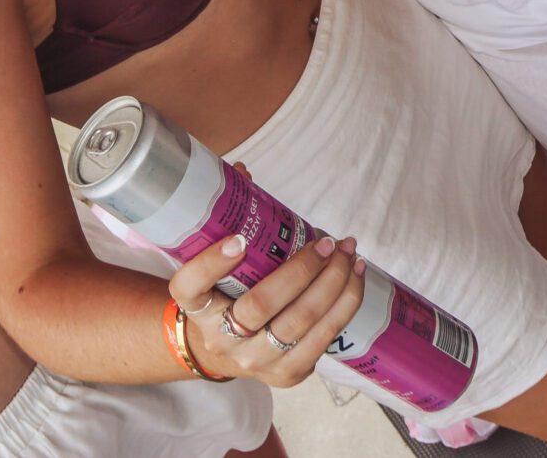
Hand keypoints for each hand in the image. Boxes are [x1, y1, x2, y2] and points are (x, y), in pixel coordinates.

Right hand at [168, 231, 365, 387]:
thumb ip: (226, 218)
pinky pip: (323, 338)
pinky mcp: (288, 374)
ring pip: (300, 323)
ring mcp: (256, 361)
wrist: (223, 350)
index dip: (212, 264)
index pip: (191, 288)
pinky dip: (345, 303)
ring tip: (349, 252)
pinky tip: (356, 276)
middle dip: (302, 269)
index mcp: (196, 309)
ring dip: (333, 283)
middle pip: (262, 305)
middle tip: (326, 241)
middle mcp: (221, 339)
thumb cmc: (225, 293)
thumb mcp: (214, 263)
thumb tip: (243, 172)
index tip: (239, 239)